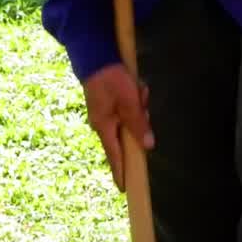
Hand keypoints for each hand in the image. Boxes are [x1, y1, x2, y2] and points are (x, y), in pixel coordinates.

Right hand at [83, 63, 153, 190]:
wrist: (94, 54)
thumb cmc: (110, 78)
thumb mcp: (128, 101)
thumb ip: (138, 124)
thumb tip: (147, 146)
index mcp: (104, 126)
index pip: (115, 155)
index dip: (121, 171)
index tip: (124, 188)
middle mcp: (103, 123)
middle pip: (129, 134)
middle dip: (140, 118)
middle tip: (140, 99)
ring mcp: (106, 113)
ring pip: (132, 119)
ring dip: (139, 104)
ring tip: (136, 88)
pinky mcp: (110, 103)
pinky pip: (129, 108)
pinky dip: (135, 98)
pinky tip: (134, 85)